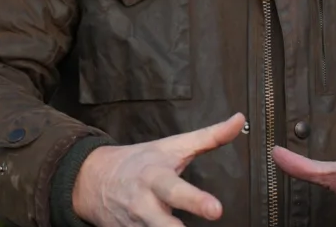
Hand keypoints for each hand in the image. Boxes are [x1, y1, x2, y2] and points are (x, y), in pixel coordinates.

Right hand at [72, 112, 245, 225]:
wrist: (94, 179)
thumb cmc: (143, 160)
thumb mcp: (174, 145)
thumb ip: (210, 136)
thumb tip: (240, 119)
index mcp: (156, 179)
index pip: (176, 190)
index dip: (195, 201)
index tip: (216, 210)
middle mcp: (144, 206)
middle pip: (163, 226)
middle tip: (210, 218)